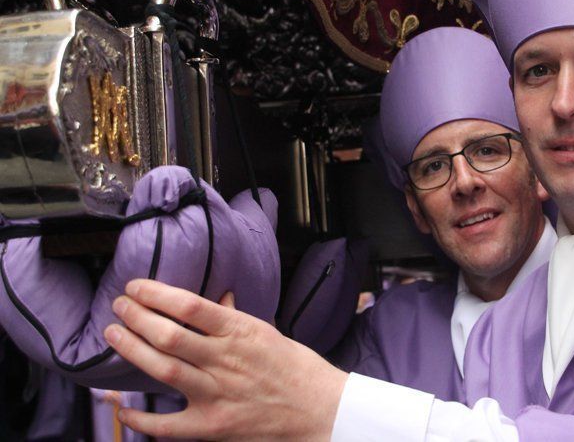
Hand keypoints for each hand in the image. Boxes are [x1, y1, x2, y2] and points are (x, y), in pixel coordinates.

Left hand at [103, 279, 346, 439]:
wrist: (321, 411)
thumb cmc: (298, 369)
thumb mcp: (269, 333)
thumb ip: (237, 318)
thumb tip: (220, 297)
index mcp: (242, 332)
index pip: (190, 306)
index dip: (156, 294)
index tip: (136, 286)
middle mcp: (226, 360)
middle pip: (169, 335)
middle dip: (136, 317)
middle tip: (118, 306)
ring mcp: (217, 394)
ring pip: (164, 369)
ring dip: (132, 350)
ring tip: (113, 334)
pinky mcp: (213, 427)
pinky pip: (167, 425)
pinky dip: (140, 417)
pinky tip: (120, 405)